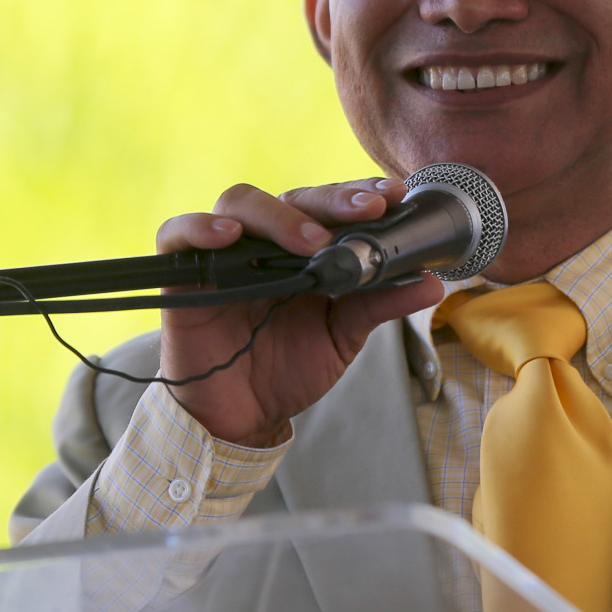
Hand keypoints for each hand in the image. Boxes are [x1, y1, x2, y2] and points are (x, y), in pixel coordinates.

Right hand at [155, 177, 444, 446]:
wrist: (241, 417)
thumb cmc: (286, 370)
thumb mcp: (343, 337)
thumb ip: (379, 304)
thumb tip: (433, 282)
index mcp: (305, 250)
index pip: (331, 207)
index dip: (360, 194)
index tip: (396, 194)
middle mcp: (264, 242)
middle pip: (293, 197)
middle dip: (334, 199)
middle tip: (369, 209)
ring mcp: (223, 253)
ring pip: (241, 203)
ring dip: (279, 215)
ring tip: (312, 242)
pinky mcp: (183, 273)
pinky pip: (178, 233)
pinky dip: (200, 228)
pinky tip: (228, 236)